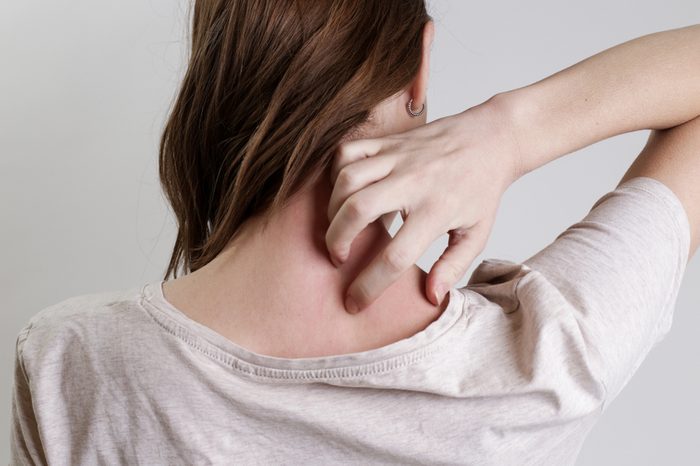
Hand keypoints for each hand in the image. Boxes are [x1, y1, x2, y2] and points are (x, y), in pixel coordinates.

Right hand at [326, 95, 522, 312]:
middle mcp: (414, 182)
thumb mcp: (477, 234)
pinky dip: (334, 173)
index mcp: (437, 211)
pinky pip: (346, 152)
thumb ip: (452, 267)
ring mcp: (398, 157)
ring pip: (347, 179)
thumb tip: (430, 297)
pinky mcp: (388, 141)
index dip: (369, 285)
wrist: (491, 139)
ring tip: (339, 227)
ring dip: (332, 209)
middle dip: (336, 240)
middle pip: (358, 210)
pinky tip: (342, 192)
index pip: (395, 256)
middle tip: (338, 258)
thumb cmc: (481, 190)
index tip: (355, 302)